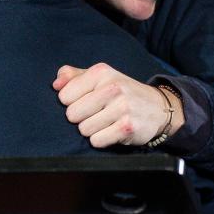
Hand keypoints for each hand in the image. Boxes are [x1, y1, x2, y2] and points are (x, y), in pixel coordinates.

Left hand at [52, 63, 181, 147]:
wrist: (158, 108)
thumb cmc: (122, 92)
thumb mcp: (101, 77)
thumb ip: (74, 76)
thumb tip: (55, 85)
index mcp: (101, 72)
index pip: (64, 95)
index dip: (71, 102)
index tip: (86, 101)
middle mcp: (112, 87)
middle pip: (72, 114)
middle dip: (81, 118)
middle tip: (97, 114)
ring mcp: (122, 107)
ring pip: (83, 129)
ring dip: (92, 130)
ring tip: (106, 122)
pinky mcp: (127, 127)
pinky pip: (96, 141)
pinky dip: (102, 140)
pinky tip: (112, 131)